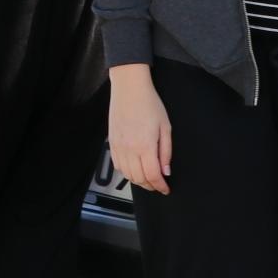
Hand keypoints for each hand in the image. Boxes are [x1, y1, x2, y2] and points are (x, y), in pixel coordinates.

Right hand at [106, 65, 170, 193]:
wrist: (129, 89)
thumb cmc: (149, 103)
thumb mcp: (165, 127)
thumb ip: (166, 151)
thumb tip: (166, 171)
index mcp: (145, 146)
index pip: (152, 175)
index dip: (160, 186)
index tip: (166, 189)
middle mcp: (129, 149)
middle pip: (139, 178)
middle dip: (150, 185)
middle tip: (158, 184)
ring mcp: (118, 147)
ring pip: (127, 175)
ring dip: (138, 180)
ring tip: (148, 177)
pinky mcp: (111, 143)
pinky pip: (118, 165)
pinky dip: (126, 172)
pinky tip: (134, 169)